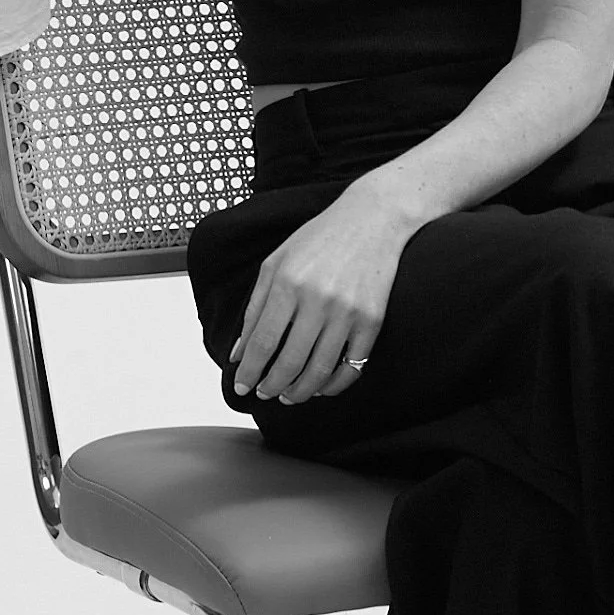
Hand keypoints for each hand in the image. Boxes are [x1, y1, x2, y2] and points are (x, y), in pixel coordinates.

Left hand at [229, 178, 416, 404]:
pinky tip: (321, 387)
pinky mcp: (372, 321)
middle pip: (289, 362)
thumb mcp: (276, 262)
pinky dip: (334, 385)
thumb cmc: (321, 238)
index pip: (262, 342)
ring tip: (289, 395)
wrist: (373, 219)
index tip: (242, 386)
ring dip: (300, 392)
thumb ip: (255, 307)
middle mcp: (318, 300)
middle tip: (265, 393)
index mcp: (288, 283)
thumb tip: (240, 351)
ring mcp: (348, 313)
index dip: (249, 371)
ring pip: (319, 371)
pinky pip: (353, 367)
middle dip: (272, 386)